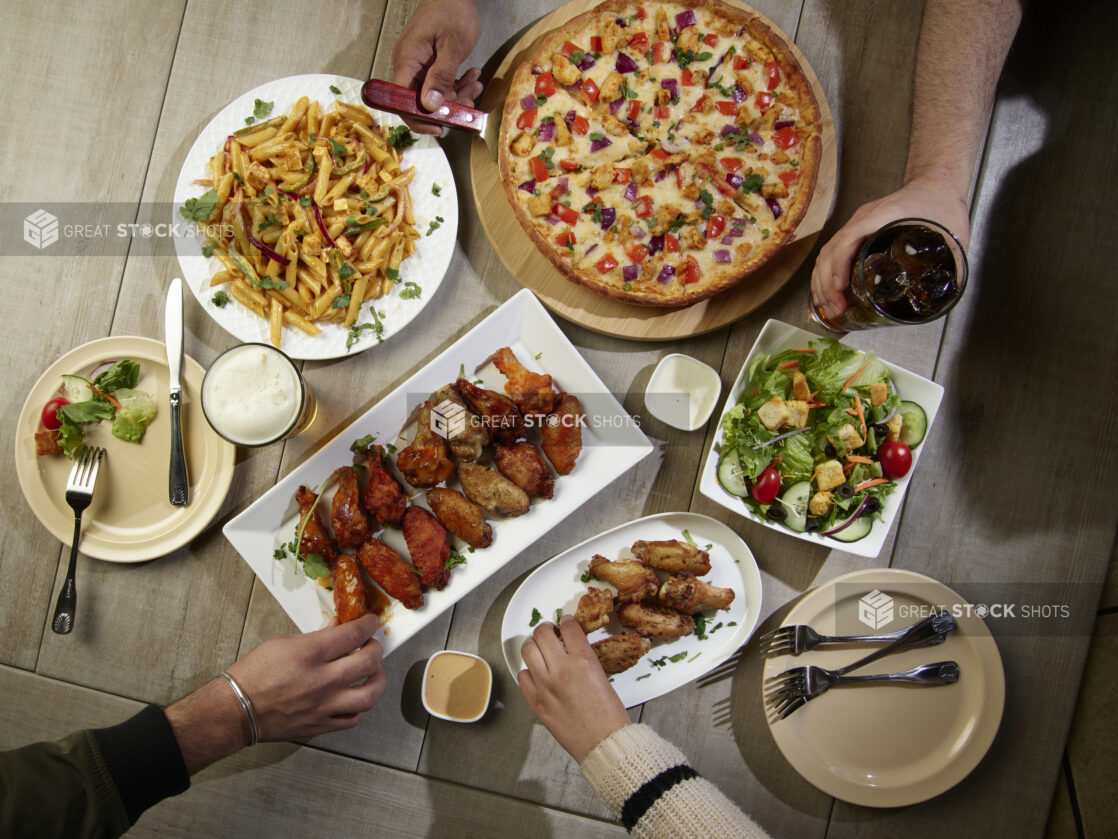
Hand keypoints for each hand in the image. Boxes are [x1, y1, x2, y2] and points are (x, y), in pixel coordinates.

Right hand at [228, 613, 385, 740]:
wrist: (237, 709)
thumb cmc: (254, 674)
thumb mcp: (283, 643)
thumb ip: (316, 637)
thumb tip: (338, 630)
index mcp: (310, 654)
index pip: (353, 634)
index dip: (368, 625)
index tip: (370, 622)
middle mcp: (321, 680)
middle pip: (369, 662)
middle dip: (376, 649)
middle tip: (373, 645)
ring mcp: (323, 705)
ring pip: (369, 694)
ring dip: (378, 679)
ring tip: (374, 672)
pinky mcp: (320, 725)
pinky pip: (353, 718)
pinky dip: (361, 706)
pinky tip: (357, 696)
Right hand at [391, 0, 482, 134]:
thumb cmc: (451, 10)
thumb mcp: (452, 46)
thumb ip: (442, 76)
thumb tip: (430, 105)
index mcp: (407, 61)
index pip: (401, 101)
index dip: (418, 119)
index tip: (439, 127)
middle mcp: (409, 66)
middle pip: (420, 102)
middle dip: (447, 107)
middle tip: (468, 105)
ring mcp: (418, 66)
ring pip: (434, 95)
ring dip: (457, 96)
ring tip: (475, 86)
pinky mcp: (429, 64)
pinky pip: (440, 84)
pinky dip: (456, 85)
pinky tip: (471, 78)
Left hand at [517, 617, 631, 763]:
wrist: (604, 743)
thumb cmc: (609, 715)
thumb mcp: (601, 676)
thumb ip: (583, 658)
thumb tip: (570, 647)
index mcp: (584, 661)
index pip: (568, 626)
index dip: (566, 621)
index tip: (565, 622)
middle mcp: (562, 669)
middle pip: (542, 633)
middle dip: (546, 629)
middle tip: (550, 632)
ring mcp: (545, 685)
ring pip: (527, 649)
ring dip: (534, 645)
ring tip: (540, 648)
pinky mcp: (536, 702)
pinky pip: (522, 676)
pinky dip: (528, 671)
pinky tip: (537, 673)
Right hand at [810, 176, 970, 320]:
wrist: (936, 181)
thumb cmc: (941, 200)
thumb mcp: (952, 229)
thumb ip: (953, 259)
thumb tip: (951, 290)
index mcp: (884, 214)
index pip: (850, 236)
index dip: (840, 263)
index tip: (841, 286)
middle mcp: (864, 218)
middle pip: (831, 249)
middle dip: (827, 283)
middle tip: (836, 308)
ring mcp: (857, 224)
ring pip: (827, 253)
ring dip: (822, 281)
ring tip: (830, 307)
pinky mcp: (857, 231)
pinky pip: (832, 252)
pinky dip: (825, 274)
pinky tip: (828, 291)